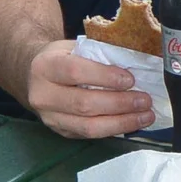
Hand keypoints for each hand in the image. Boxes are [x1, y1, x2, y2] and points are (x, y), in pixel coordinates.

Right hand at [25, 41, 155, 138]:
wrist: (35, 75)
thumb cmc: (63, 57)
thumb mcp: (75, 47)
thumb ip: (99, 54)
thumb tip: (136, 63)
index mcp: (45, 66)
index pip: (75, 72)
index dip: (105, 77)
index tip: (130, 79)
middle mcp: (42, 95)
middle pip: (84, 104)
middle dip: (119, 103)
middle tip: (145, 100)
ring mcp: (49, 117)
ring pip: (88, 126)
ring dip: (121, 122)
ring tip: (145, 115)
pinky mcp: (60, 131)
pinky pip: (90, 135)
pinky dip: (114, 129)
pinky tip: (132, 122)